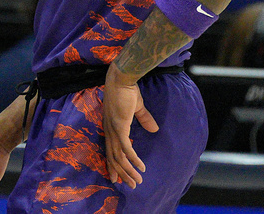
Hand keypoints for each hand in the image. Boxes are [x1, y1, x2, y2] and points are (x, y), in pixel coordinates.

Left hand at [102, 64, 157, 188]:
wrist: (122, 78)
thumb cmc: (127, 90)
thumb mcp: (137, 107)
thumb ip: (144, 119)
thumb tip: (154, 129)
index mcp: (110, 127)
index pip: (109, 150)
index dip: (113, 165)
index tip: (117, 178)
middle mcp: (109, 130)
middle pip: (113, 157)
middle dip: (121, 173)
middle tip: (130, 185)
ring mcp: (113, 129)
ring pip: (119, 156)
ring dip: (128, 170)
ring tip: (137, 181)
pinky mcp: (119, 126)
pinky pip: (126, 148)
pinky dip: (133, 159)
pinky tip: (140, 167)